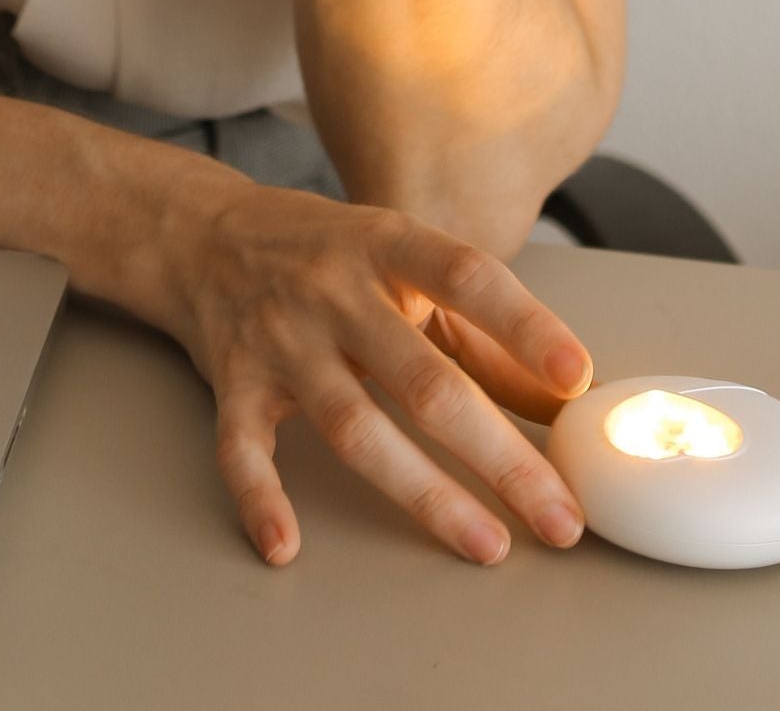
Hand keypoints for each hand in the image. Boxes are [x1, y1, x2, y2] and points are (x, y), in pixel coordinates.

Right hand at [158, 176, 594, 567]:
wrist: (205, 234)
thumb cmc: (327, 252)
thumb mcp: (404, 261)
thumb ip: (479, 329)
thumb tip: (562, 402)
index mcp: (387, 245)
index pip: (464, 277)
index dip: (522, 324)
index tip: (575, 377)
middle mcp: (333, 290)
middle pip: (422, 379)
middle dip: (498, 454)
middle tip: (558, 517)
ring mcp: (280, 339)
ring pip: (352, 424)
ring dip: (422, 492)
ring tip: (486, 544)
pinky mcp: (233, 383)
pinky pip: (243, 447)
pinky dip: (259, 496)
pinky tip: (285, 545)